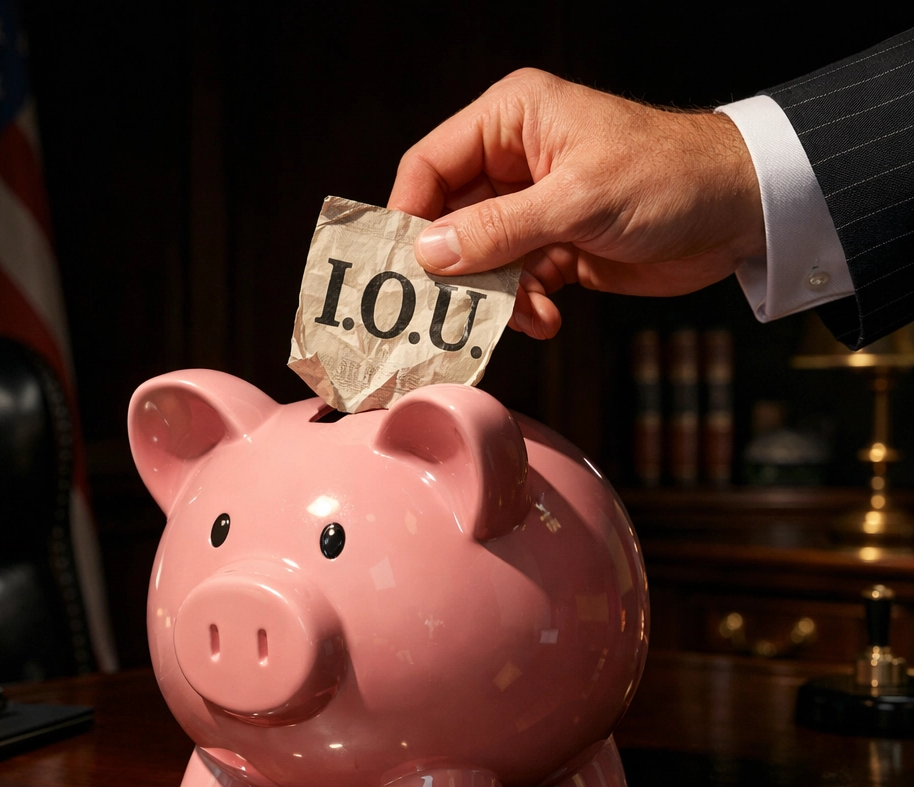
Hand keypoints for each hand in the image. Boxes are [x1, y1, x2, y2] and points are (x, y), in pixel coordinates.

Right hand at [388, 69, 764, 338]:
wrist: (739, 211)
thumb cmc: (669, 177)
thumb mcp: (578, 200)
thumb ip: (499, 229)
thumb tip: (429, 253)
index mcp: (511, 121)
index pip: (430, 165)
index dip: (408, 214)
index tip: (397, 267)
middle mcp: (515, 163)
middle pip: (450, 220)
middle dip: (453, 269)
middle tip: (445, 311)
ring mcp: (535, 209)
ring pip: (482, 261)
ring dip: (495, 296)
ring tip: (523, 314)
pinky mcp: (556, 248)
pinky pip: (517, 283)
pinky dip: (526, 307)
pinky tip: (549, 317)